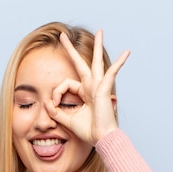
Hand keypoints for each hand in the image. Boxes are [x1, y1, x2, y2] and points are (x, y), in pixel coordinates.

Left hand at [45, 30, 129, 145]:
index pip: (65, 84)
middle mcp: (91, 87)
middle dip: (71, 49)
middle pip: (81, 63)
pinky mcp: (105, 88)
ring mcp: (99, 86)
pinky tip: (126, 53)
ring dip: (98, 46)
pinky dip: (119, 63)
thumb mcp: (66, 119)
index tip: (53, 105)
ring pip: (97, 62)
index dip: (55, 93)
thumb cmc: (88, 130)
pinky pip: (111, 72)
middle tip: (63, 35)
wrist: (101, 138)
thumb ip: (55, 111)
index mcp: (84, 93)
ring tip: (100, 32)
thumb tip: (46, 102)